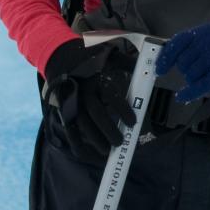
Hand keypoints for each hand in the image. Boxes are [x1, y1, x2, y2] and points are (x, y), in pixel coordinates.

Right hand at [43, 37, 136, 158]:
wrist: (58, 54)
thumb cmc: (89, 56)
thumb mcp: (109, 54)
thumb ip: (128, 63)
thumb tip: (150, 68)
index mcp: (95, 76)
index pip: (111, 96)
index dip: (122, 110)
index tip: (133, 122)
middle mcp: (82, 90)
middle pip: (95, 113)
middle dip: (108, 130)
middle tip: (120, 142)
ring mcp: (70, 100)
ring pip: (81, 124)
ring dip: (94, 140)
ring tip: (107, 151)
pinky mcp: (62, 108)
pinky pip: (69, 129)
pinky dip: (77, 144)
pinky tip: (87, 155)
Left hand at [155, 24, 209, 102]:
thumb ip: (196, 44)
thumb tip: (172, 57)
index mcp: (204, 31)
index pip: (177, 42)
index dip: (166, 57)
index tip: (160, 67)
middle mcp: (208, 41)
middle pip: (183, 62)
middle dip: (186, 70)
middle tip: (196, 72)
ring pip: (191, 74)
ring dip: (193, 80)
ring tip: (206, 76)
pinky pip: (200, 84)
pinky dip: (189, 92)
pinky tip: (182, 96)